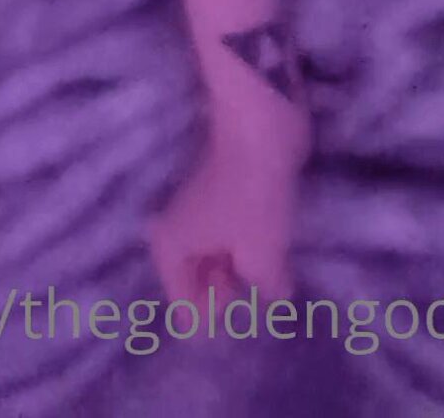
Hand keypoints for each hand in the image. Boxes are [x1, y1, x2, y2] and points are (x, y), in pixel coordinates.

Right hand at [148, 97, 309, 308]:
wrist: (259, 124)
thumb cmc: (251, 194)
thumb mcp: (261, 256)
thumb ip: (265, 290)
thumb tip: (273, 295)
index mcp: (170, 249)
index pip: (187, 311)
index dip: (220, 319)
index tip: (248, 310)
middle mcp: (175, 233)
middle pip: (199, 285)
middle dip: (230, 296)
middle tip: (262, 292)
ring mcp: (198, 214)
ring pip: (216, 261)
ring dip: (242, 272)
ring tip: (273, 274)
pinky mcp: (221, 198)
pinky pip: (229, 239)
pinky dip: (247, 249)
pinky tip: (273, 251)